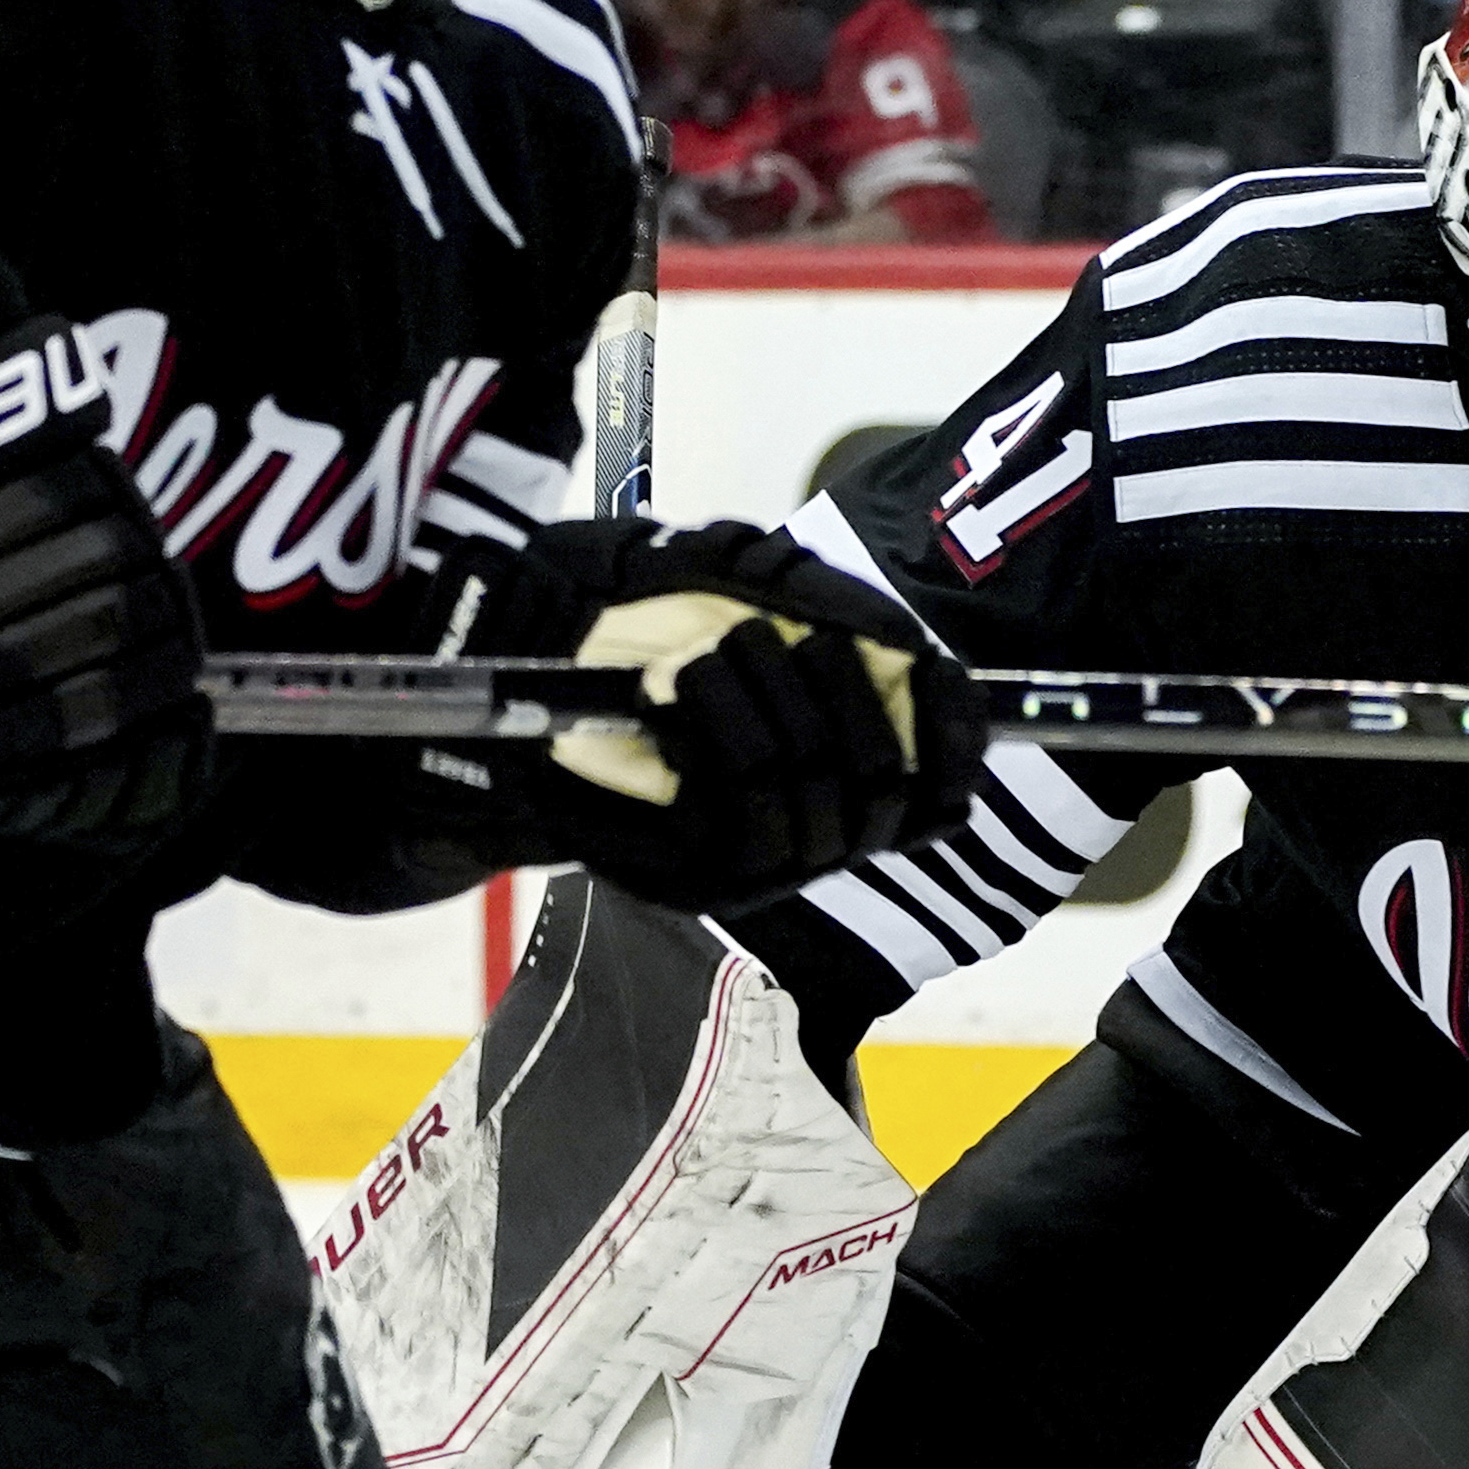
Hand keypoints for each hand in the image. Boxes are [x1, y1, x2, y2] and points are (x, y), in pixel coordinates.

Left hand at [513, 516, 984, 910]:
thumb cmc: (631, 625)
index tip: (936, 669)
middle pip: (882, 778)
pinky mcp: (690, 879)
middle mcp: (811, 842)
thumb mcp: (738, 588)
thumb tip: (902, 641)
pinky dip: (713, 726)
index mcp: (838, 784)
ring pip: (812, 784)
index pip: (937, 793)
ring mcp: (753, 870)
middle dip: (836, 687)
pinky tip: (672, 692)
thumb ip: (824, 608)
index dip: (951, 737)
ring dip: (762, 697)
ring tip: (705, 657)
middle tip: (764, 635)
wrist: (517, 676)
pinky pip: (744, 803)